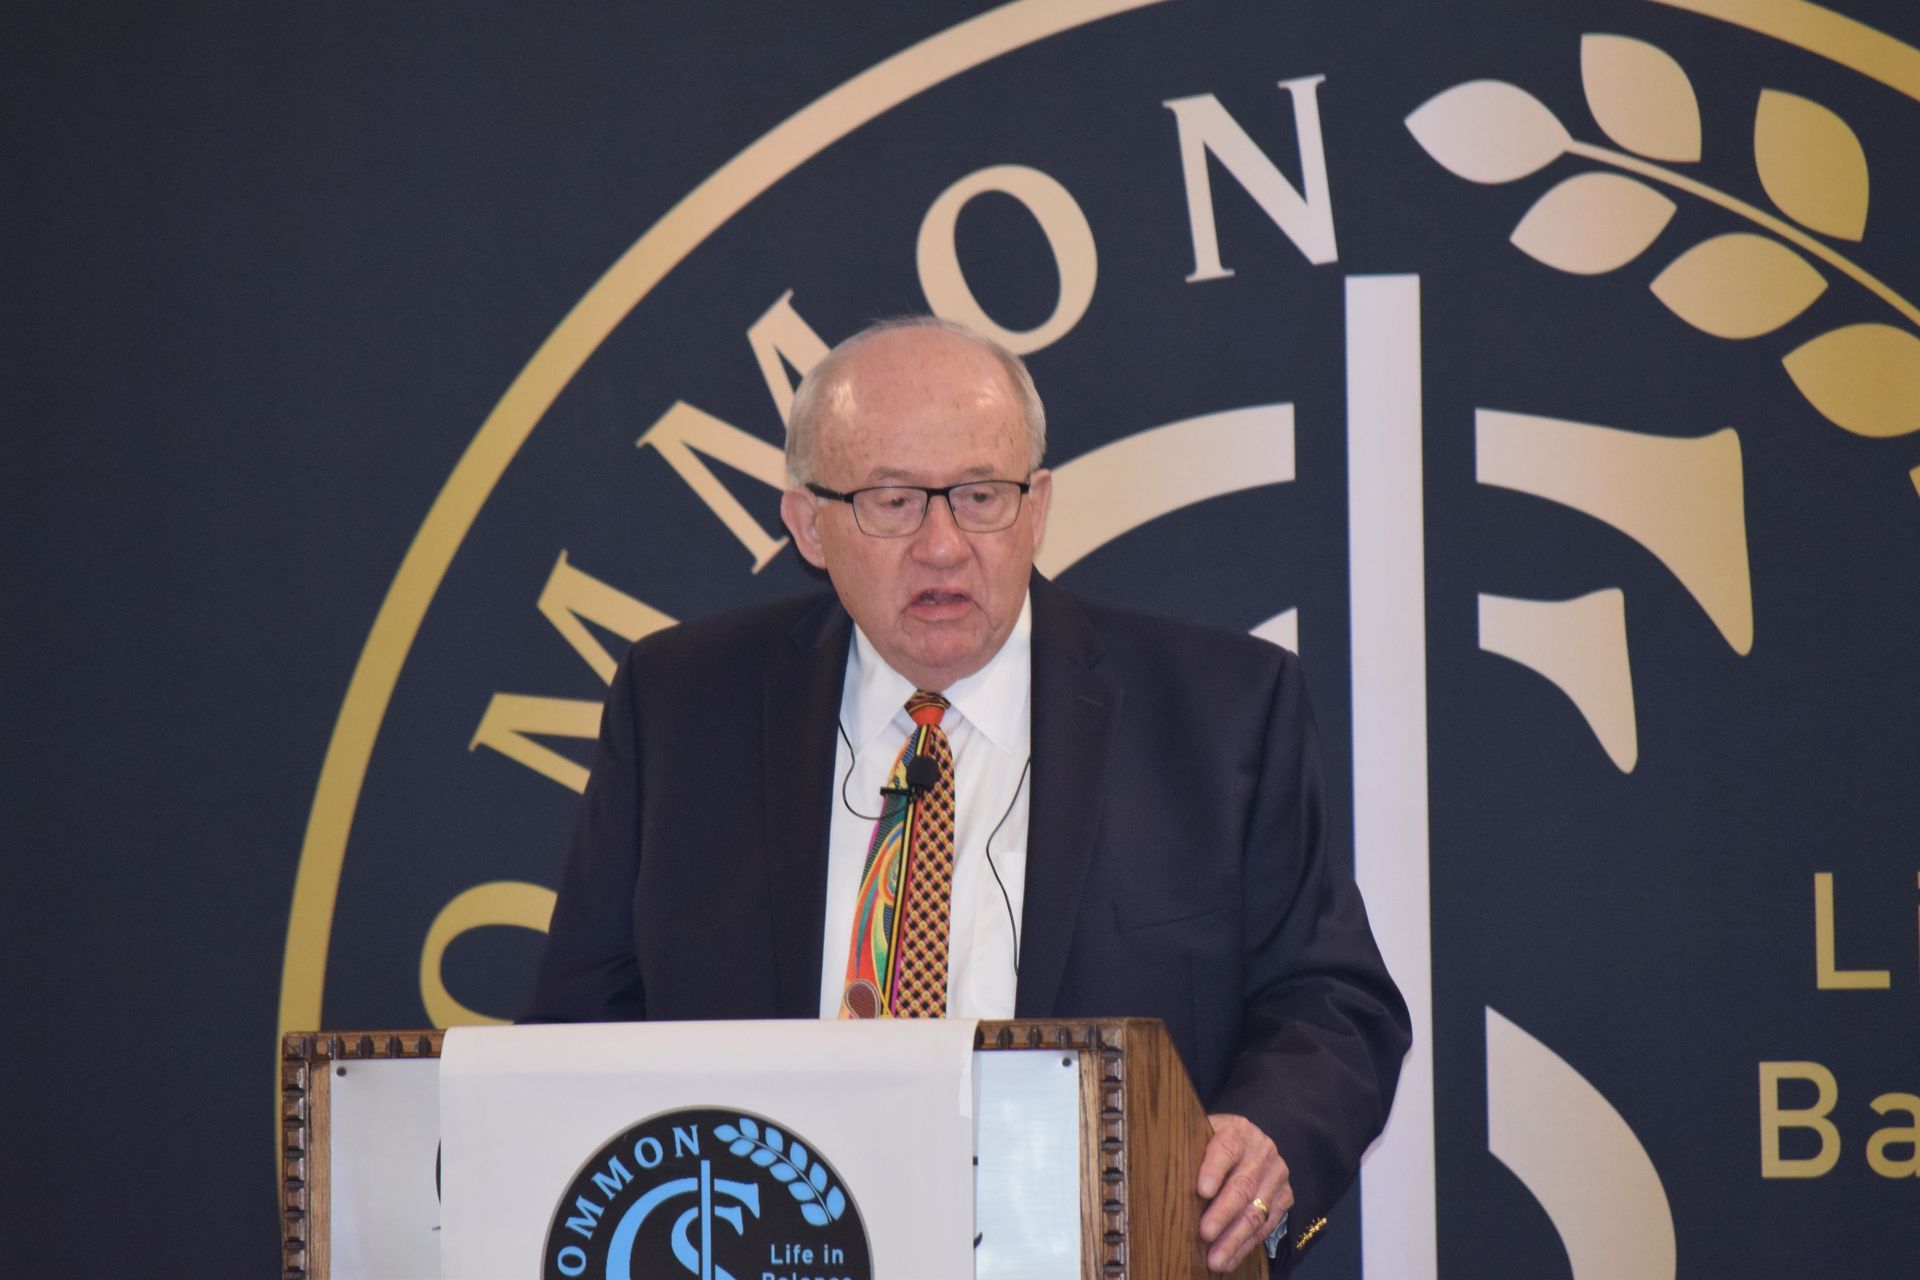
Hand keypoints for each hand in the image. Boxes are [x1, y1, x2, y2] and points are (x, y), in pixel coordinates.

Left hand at [1196, 1113, 1291, 1272]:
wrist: (1251, 1145)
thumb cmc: (1214, 1144)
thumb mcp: (1203, 1136)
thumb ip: (1189, 1151)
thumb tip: (1155, 1174)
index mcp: (1238, 1131)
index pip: (1226, 1148)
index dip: (1213, 1169)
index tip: (1201, 1190)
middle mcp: (1262, 1151)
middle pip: (1242, 1185)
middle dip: (1223, 1213)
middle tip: (1205, 1233)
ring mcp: (1276, 1175)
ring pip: (1256, 1211)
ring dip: (1234, 1239)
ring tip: (1215, 1259)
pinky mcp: (1285, 1197)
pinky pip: (1266, 1227)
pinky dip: (1245, 1246)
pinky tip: (1229, 1260)